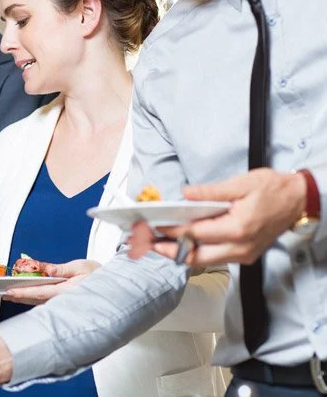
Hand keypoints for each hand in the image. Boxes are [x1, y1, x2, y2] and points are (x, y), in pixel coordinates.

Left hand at [3, 259, 101, 304]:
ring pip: (38, 300)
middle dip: (18, 296)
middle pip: (35, 298)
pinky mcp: (61, 300)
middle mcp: (61, 299)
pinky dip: (32, 296)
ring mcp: (61, 301)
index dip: (23, 292)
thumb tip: (46, 269)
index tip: (10, 291)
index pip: (39, 292)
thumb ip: (61, 269)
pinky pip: (43, 299)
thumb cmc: (97, 276)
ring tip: (9, 294)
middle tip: (3, 294)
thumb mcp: (80, 267)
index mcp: (65, 291)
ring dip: (23, 297)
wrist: (110, 287)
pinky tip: (24, 294)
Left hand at [130, 168, 306, 265]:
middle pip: (195, 256)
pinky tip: (181, 243)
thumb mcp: (241, 183)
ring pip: (203, 261)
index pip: (194, 233)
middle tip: (146, 243)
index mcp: (238, 228)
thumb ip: (211, 191)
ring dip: (179, 253)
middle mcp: (239, 246)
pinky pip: (214, 259)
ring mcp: (242, 254)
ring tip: (157, 244)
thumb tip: (186, 194)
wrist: (299, 200)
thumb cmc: (274, 190)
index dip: (170, 231)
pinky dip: (195, 252)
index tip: (152, 226)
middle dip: (168, 251)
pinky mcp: (244, 255)